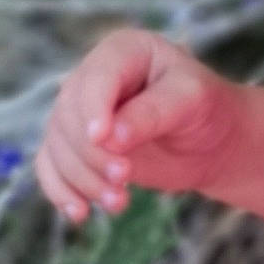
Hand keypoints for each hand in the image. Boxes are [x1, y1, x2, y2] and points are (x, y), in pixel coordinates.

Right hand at [35, 28, 240, 226]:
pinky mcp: (76, 146)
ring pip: (58, 145)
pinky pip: (51, 166)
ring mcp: (80, 113)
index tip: (103, 139)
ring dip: (82, 178)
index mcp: (123, 50)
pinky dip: (61, 190)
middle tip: (124, 178)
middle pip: (69, 114)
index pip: (96, 78)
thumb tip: (112, 138)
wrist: (211, 141)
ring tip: (118, 203)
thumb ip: (153, 113)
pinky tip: (79, 213)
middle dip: (91, 152)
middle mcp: (93, 77)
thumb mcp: (192, 101)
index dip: (94, 108)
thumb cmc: (207, 109)